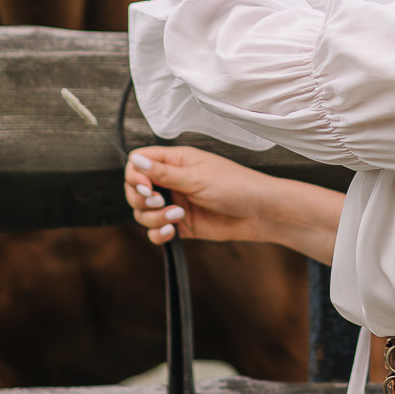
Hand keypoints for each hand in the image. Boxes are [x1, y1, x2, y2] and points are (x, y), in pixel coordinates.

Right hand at [124, 145, 271, 244]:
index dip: (136, 175)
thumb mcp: (196, 177)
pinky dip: (158, 233)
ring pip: (143, 212)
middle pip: (135, 189)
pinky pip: (155, 231)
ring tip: (177, 216)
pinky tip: (172, 231)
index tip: (147, 187)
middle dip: (141, 198)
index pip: (139, 162)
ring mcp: (175, 203)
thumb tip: (135, 160)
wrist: (258, 212)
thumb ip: (163, 173)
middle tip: (160, 201)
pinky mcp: (180, 225)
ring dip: (153, 217)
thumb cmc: (235, 185)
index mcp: (176, 161)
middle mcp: (172, 181)